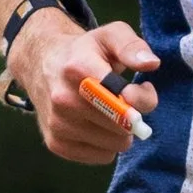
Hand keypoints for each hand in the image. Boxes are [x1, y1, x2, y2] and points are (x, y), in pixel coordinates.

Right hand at [13, 12, 161, 162]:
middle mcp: (64, 99)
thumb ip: (132, 46)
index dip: (143, 98)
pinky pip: (102, 157)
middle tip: (125, 101)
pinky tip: (97, 125)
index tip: (142, 89)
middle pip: (123, 126)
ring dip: (121, 131)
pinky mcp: (56, 144)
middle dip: (133, 116)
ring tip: (109, 111)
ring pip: (116, 144)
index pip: (124, 98)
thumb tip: (151, 64)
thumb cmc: (84, 52)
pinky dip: (107, 144)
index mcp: (79, 69)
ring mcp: (58, 124)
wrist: (42, 65)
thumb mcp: (109, 35)